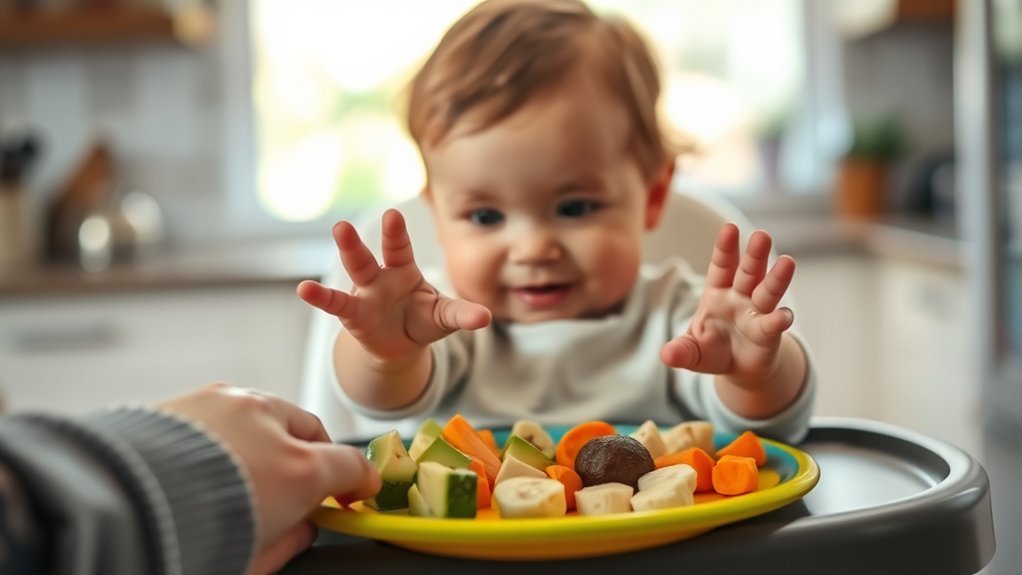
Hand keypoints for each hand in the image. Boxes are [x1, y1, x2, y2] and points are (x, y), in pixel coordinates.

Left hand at [157, 383, 380, 574]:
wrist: (115, 513)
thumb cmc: (188, 537)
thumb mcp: (256, 559)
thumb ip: (290, 540)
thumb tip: (299, 529)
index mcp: (295, 468)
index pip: (348, 464)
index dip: (357, 480)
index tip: (356, 490)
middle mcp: (267, 424)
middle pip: (306, 430)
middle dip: (307, 455)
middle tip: (297, 484)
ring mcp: (225, 404)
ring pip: (263, 413)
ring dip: (265, 437)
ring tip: (244, 471)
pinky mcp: (185, 400)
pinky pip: (220, 411)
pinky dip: (223, 431)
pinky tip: (206, 461)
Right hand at [297, 209, 490, 361]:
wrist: (401, 344)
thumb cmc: (422, 320)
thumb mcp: (443, 317)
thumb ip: (461, 314)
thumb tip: (486, 316)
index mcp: (404, 269)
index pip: (399, 247)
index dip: (396, 232)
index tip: (393, 214)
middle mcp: (381, 275)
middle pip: (371, 253)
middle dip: (362, 238)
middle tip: (349, 220)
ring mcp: (364, 293)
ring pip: (355, 268)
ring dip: (347, 251)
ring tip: (339, 230)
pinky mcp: (353, 315)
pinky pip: (336, 304)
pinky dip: (321, 298)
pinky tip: (304, 290)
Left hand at [660, 223, 795, 386]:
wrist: (737, 369)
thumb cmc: (712, 350)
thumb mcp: (691, 351)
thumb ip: (681, 351)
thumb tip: (666, 355)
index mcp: (717, 292)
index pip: (722, 265)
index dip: (725, 247)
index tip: (729, 228)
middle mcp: (740, 297)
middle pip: (748, 271)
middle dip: (755, 254)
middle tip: (762, 235)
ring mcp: (757, 313)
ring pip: (767, 291)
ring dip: (776, 278)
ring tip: (787, 262)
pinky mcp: (768, 334)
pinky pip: (774, 323)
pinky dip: (780, 319)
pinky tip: (784, 315)